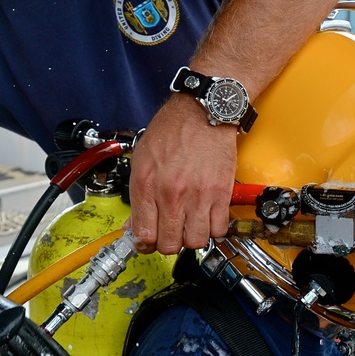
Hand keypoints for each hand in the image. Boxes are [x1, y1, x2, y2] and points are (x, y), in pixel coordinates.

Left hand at [128, 95, 239, 254]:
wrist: (202, 111)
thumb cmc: (172, 130)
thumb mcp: (142, 160)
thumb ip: (137, 196)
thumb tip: (134, 225)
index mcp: (147, 185)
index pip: (144, 234)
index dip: (145, 244)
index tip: (149, 241)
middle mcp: (171, 194)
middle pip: (169, 244)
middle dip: (168, 243)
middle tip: (170, 232)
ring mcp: (198, 195)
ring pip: (195, 241)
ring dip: (192, 238)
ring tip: (190, 225)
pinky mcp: (221, 193)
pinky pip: (219, 229)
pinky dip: (213, 229)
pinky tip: (207, 218)